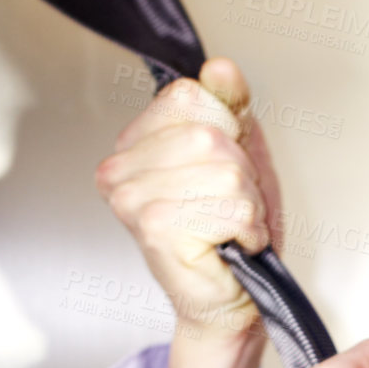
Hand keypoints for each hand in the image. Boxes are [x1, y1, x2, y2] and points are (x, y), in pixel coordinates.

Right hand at [94, 58, 282, 367]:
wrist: (231, 300)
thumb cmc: (230, 236)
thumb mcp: (239, 154)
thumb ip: (227, 106)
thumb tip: (219, 67)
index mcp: (133, 144)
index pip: (190, 95)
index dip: (227, 129)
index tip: (223, 168)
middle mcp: (121, 171)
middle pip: (211, 135)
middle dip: (241, 174)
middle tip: (229, 208)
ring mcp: (133, 200)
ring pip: (226, 171)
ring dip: (247, 205)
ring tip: (229, 228)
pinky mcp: (156, 229)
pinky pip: (232, 206)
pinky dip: (247, 230)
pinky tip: (230, 245)